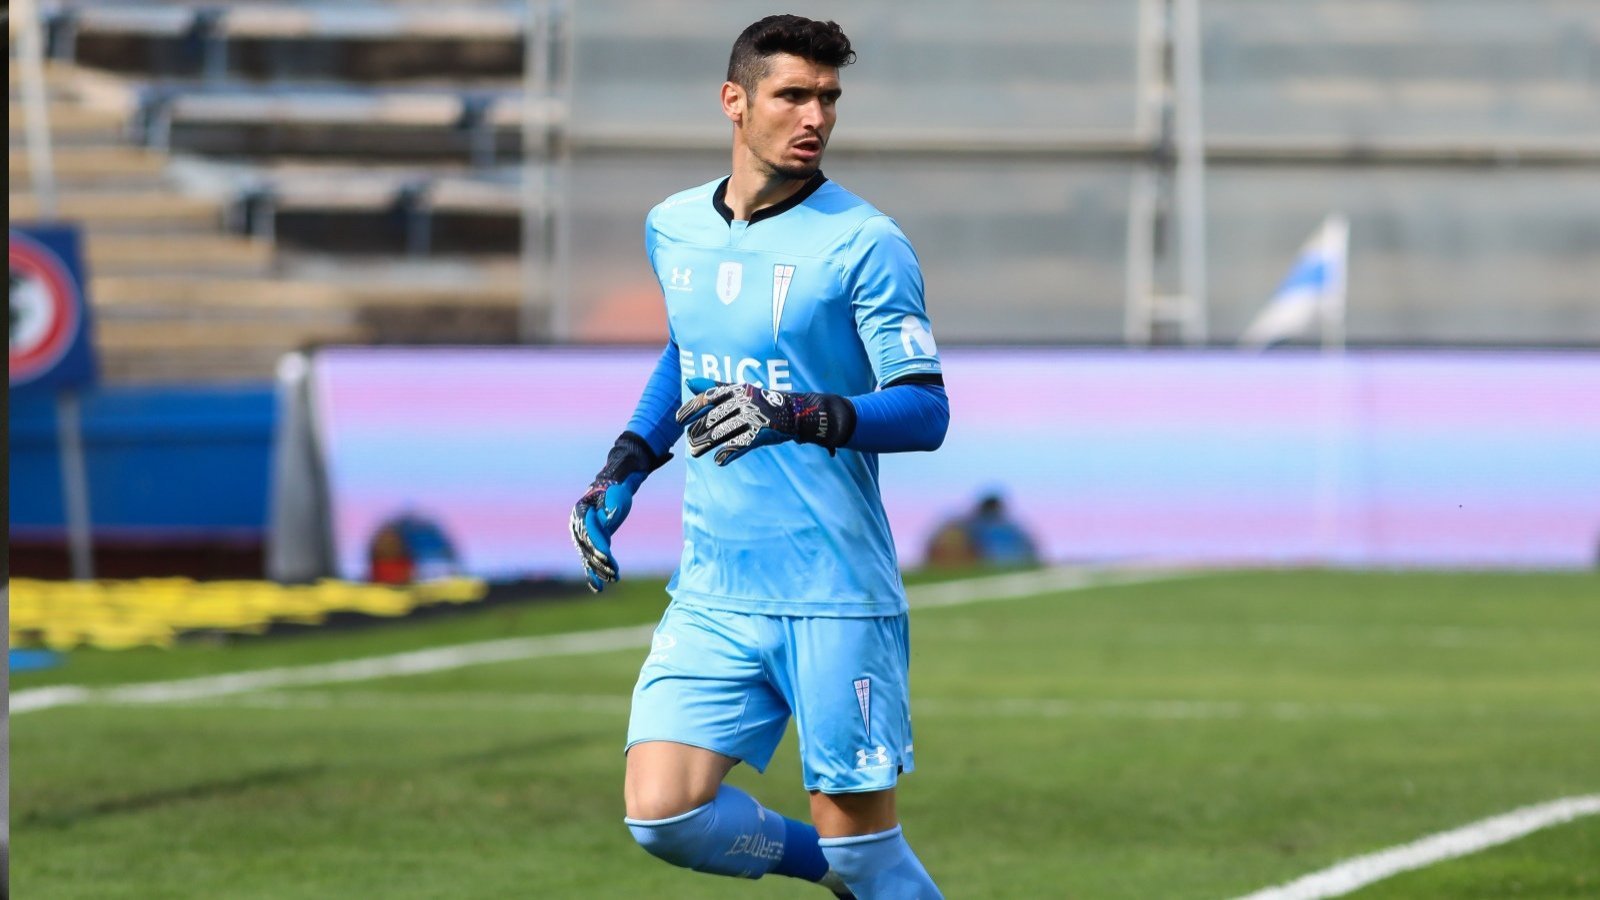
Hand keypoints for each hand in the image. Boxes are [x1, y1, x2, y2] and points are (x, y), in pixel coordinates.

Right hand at [570, 480, 633, 592]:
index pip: (588, 532)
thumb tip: (609, 520)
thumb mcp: (615, 497)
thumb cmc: (614, 492)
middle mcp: (576, 526)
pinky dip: (593, 575)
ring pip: (588, 557)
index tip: (608, 555)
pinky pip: (588, 562)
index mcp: (580, 513)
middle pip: (587, 548)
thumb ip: (611, 508)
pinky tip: (598, 588)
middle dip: (601, 561)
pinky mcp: (588, 545)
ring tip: (615, 578)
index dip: (598, 544)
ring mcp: (580, 537)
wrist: (610, 491)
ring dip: (601, 569)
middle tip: (615, 572)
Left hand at [675, 377, 853, 465]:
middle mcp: (743, 402)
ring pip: (724, 433)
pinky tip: (719, 461)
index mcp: (736, 390)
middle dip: (698, 431)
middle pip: (713, 418)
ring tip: (695, 453)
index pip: (708, 398)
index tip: (678, 420)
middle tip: (690, 442)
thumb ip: (714, 387)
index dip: (691, 409)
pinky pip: (741, 444)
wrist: (793, 412)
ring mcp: (753, 417)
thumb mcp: (739, 390)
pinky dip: (729, 453)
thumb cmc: (761, 400)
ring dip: (707, 444)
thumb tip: (689, 382)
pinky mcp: (761, 433)